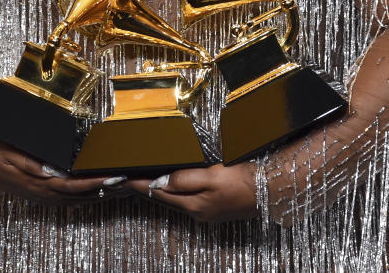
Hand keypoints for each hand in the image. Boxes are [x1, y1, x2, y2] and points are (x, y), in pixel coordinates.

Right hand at [0, 137, 126, 205]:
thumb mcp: (12, 154)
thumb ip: (32, 164)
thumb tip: (52, 170)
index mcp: (41, 183)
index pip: (75, 185)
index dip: (96, 183)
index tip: (113, 178)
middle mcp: (46, 194)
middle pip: (82, 195)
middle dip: (106, 190)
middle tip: (128, 182)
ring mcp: (46, 196)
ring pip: (80, 199)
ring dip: (101, 194)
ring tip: (121, 188)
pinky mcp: (45, 195)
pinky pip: (71, 199)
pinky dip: (88, 196)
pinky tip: (99, 193)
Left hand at [125, 162, 259, 222]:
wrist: (270, 190)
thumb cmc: (243, 181)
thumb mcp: (212, 176)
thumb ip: (184, 179)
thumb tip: (160, 181)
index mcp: (193, 205)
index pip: (157, 193)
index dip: (136, 185)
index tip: (118, 179)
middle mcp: (196, 212)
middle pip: (162, 198)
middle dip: (142, 188)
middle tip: (122, 178)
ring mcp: (204, 212)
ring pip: (173, 199)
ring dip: (156, 190)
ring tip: (138, 180)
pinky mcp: (212, 208)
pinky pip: (184, 198)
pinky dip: (172, 191)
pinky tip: (168, 184)